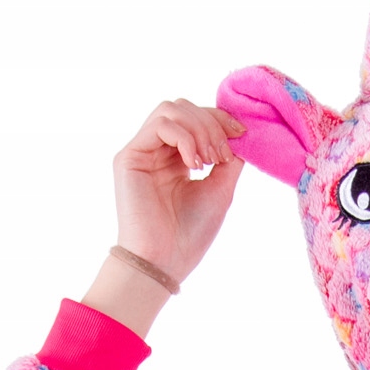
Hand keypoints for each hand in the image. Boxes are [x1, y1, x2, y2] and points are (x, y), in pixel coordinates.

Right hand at [110, 97, 248, 283]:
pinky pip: (160, 124)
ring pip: (171, 109)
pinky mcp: (129, 156)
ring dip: (199, 129)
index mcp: (177, 158)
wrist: (165, 262)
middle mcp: (157, 151)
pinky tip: (194, 165)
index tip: (241, 133)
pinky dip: (184, 138)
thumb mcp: (220, 189)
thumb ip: (229, 158)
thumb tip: (240, 131)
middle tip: (222, 156)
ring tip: (210, 160)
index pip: (195, 118)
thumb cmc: (191, 234)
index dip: (219, 118)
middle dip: (211, 124)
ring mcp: (141, 151)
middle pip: (183, 107)